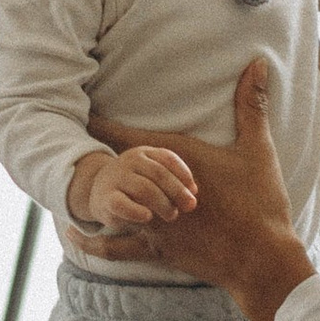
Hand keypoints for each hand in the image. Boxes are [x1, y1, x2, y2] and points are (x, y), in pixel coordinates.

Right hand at [68, 143, 199, 235]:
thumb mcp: (152, 176)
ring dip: (163, 203)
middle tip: (189, 206)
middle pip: (159, 173)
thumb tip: (194, 191)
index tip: (194, 191)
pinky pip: (122, 204)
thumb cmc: (135, 184)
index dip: (184, 174)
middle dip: (177, 191)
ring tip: (172, 215)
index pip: (167, 158)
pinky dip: (136, 211)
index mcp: (143, 153)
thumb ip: (173, 180)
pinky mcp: (105, 198)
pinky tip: (148, 217)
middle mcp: (129, 162)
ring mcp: (116, 178)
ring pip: (144, 188)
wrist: (98, 190)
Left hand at [80, 62, 311, 320]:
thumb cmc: (261, 202)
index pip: (125, 139)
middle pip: (109, 171)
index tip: (78, 108)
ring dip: (86, 195)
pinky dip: (93, 243)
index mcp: (175, 164)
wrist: (261, 257)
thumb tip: (259, 62)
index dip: (98, 124)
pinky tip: (74, 236)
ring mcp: (152, 223)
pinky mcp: (156, 251)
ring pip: (107, 207)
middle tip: (58, 139)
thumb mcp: (257, 150)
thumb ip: (252, 105)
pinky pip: (116, 248)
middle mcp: (154, 193)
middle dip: (86, 157)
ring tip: (62, 184)